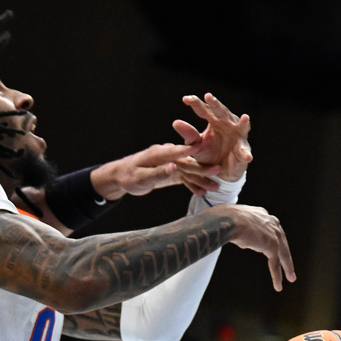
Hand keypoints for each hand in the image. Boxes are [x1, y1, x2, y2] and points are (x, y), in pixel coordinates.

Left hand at [89, 141, 220, 199]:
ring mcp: (171, 163)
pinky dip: (193, 184)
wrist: (122, 176)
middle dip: (202, 168)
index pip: (177, 151)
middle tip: (218, 171)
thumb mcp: (141, 177)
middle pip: (187, 162)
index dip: (190, 150)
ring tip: (215, 187)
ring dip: (201, 178)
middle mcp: (168, 156)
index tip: (203, 148)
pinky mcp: (171, 171)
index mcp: (159, 153)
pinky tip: (203, 192)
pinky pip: (184, 177)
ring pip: (188, 171)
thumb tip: (174, 167)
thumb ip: (158, 173)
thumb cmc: (128, 176)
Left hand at [175, 93, 251, 181]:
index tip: (185, 99)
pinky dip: (245, 154)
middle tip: (208, 96)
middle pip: (222, 112)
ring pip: (242, 127)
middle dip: (216, 105)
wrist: (220, 171)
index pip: (204, 110)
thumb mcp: (197, 145)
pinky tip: (246, 157)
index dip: (196, 103)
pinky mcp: (243, 150)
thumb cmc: (209, 153)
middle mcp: (227, 124)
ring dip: (243, 123)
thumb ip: (189, 135)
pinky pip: (244, 152)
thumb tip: (175, 123)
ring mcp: (238, 136)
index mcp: (214, 121)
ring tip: (245, 118)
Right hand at [217, 203, 295, 290]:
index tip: (275, 248)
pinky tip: (278, 285)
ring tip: (290, 279)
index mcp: (262, 214)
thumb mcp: (233, 221)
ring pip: (282, 254)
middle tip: (289, 266)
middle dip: (285, 255)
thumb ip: (239, 228)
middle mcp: (271, 222)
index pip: (271, 229)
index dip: (274, 239)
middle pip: (282, 242)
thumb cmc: (224, 218)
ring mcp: (273, 234)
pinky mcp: (271, 245)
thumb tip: (237, 239)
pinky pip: (275, 263)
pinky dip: (276, 275)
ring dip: (287, 268)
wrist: (228, 220)